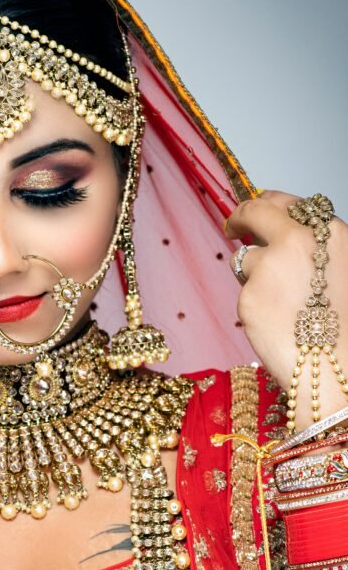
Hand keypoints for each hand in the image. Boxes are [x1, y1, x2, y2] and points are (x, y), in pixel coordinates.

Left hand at [226, 190, 347, 429]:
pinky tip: (276, 325)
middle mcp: (296, 241)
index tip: (257, 210)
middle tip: (233, 225)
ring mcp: (269, 267)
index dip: (268, 205)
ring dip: (253, 275)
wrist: (335, 367)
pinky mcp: (247, 295)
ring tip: (281, 306)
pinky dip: (254, 305)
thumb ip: (317, 251)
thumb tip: (286, 239)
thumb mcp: (342, 272)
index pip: (288, 202)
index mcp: (328, 232)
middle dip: (241, 215)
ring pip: (245, 259)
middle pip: (256, 212)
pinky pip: (243, 293)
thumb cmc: (344, 326)